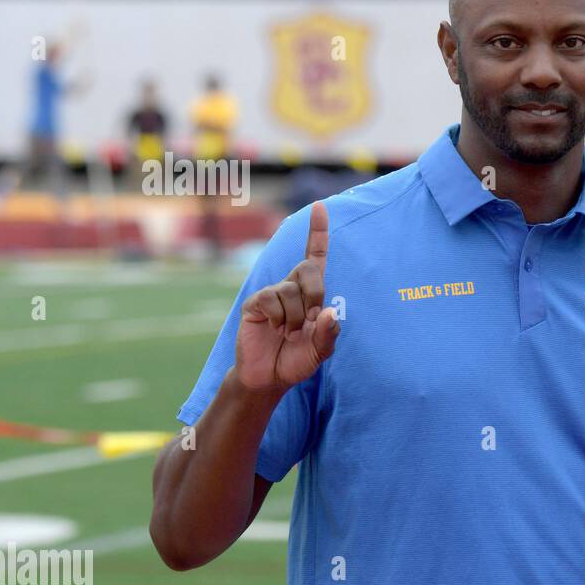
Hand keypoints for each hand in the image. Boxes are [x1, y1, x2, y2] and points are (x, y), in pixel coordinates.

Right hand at [236, 201, 338, 392]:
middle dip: (315, 294)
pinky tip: (274, 329)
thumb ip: (328, 335)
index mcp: (310, 294)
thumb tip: (329, 312)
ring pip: (290, 289)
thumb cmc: (296, 361)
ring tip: (289, 333)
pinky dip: (278, 317)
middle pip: (307, 269)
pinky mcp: (254, 303)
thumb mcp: (320, 352)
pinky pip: (270, 298)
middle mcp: (291, 288)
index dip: (318, 232)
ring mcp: (271, 294)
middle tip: (311, 320)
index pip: (315, 257)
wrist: (268, 378)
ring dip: (295, 317)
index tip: (320, 206)